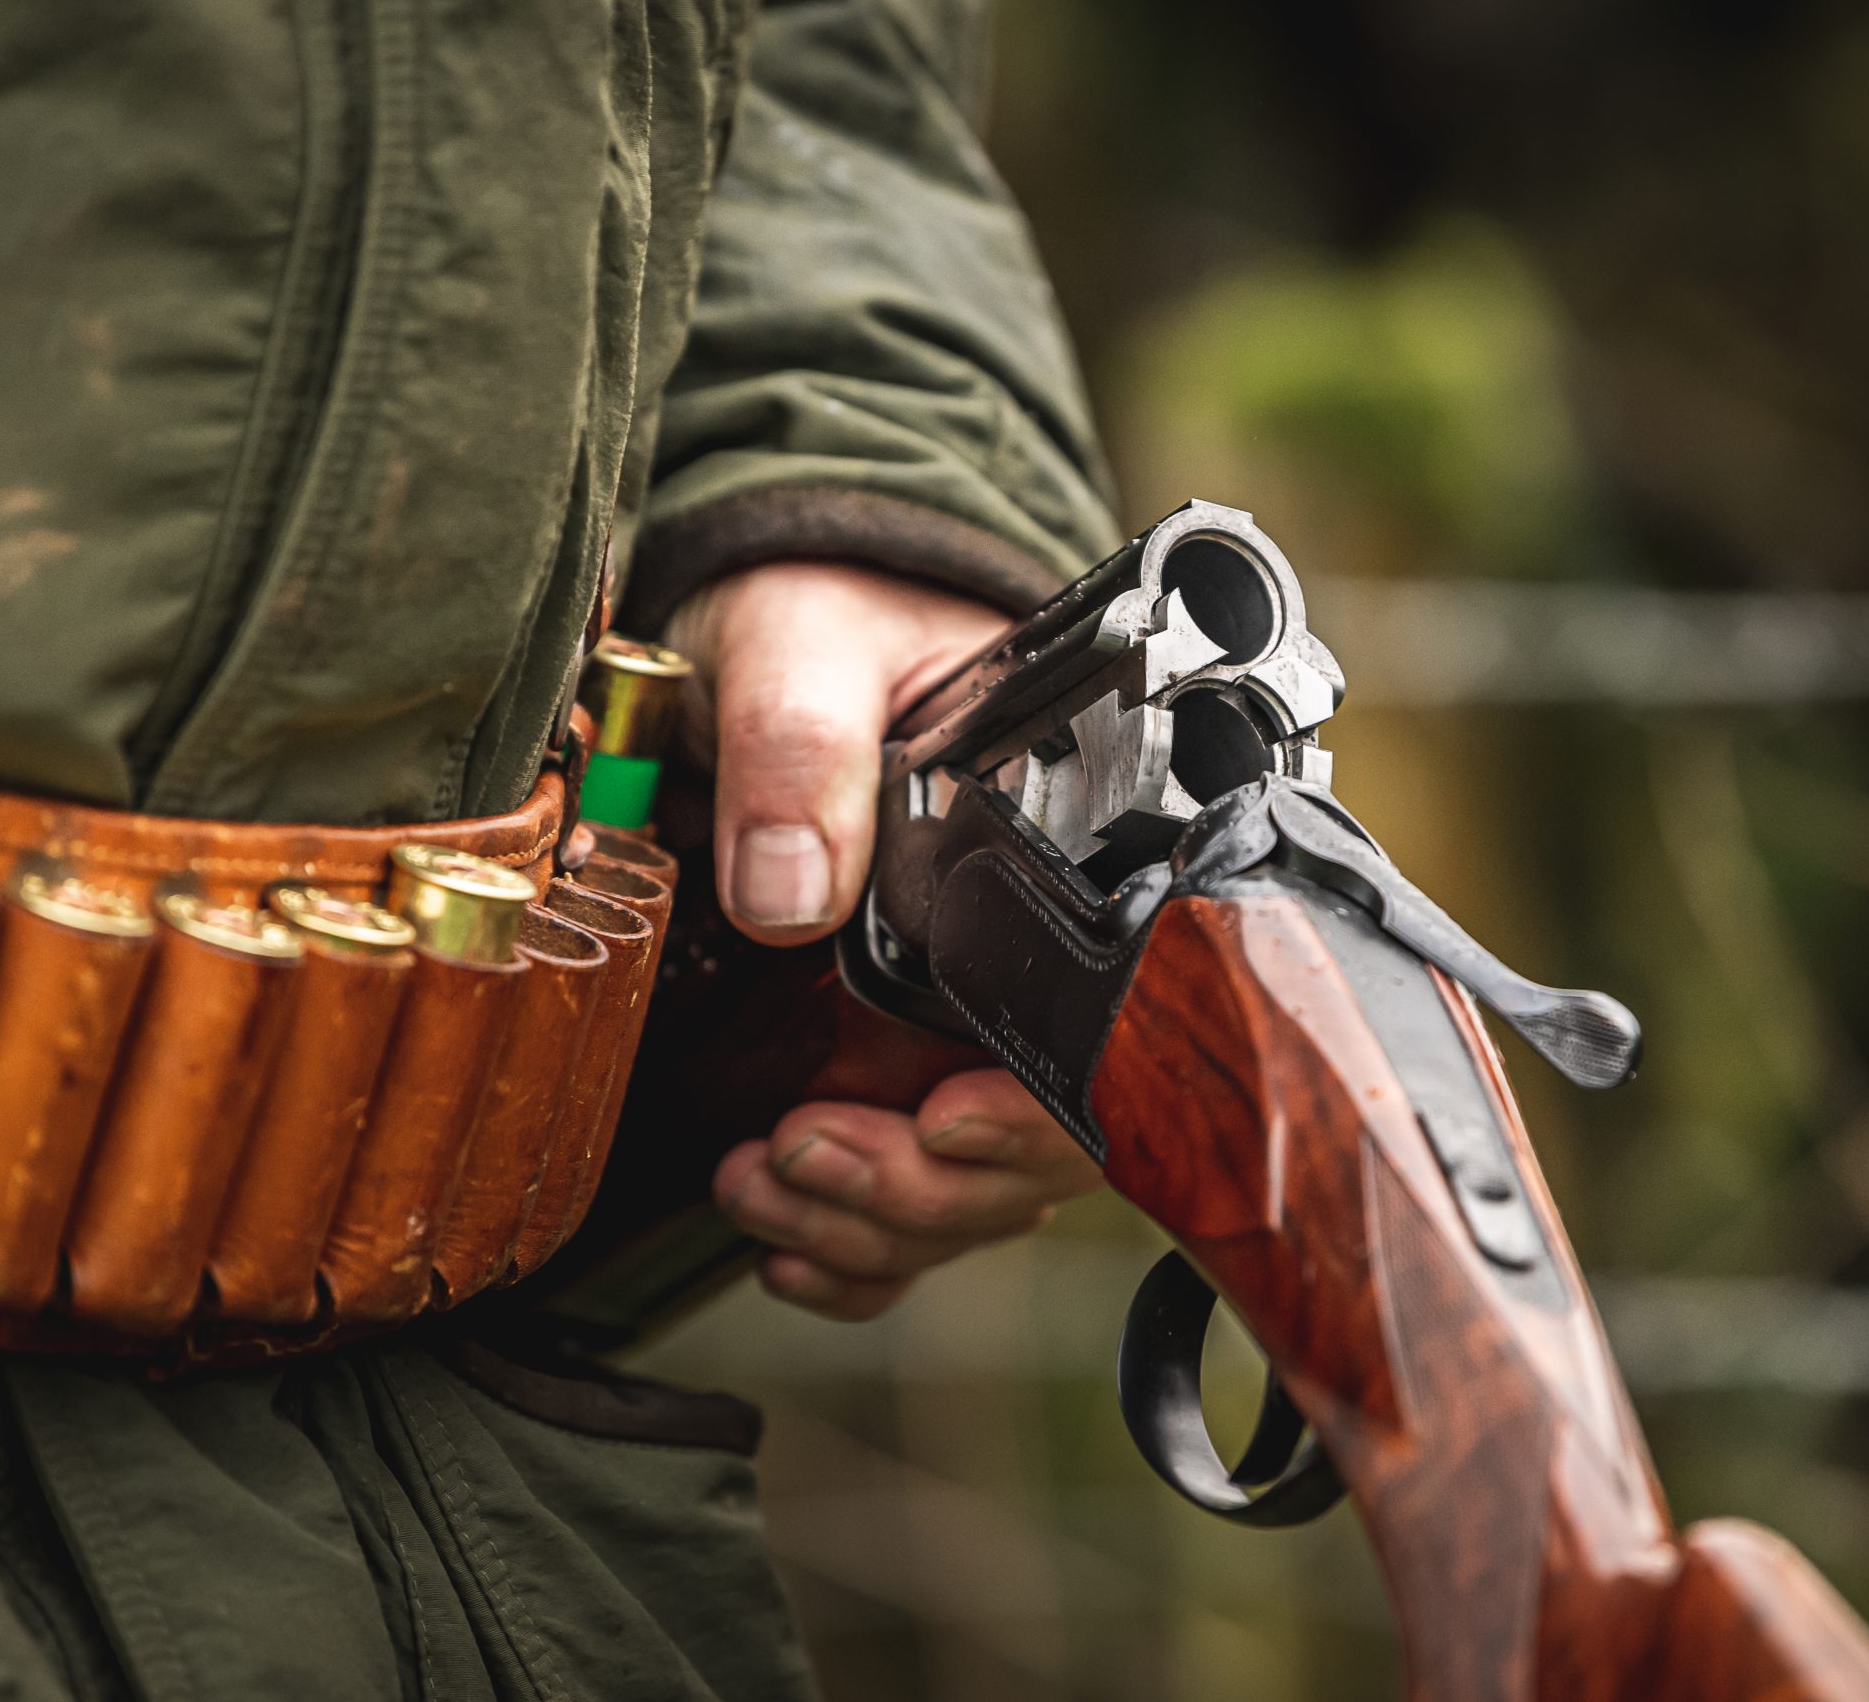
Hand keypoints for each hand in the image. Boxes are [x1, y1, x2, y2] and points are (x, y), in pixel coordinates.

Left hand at [665, 563, 1102, 1318]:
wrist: (785, 620)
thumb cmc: (831, 614)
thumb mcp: (807, 644)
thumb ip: (800, 744)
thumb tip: (787, 889)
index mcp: (1063, 870)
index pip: (1109, 1047)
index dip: (1037, 1122)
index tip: (941, 1124)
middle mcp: (1038, 970)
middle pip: (1036, 1156)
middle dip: (918, 1191)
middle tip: (799, 1153)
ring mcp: (970, 1029)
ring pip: (973, 1198)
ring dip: (871, 1226)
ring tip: (759, 1186)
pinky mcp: (897, 1066)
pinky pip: (911, 1206)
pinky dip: (854, 1254)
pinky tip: (786, 1244)